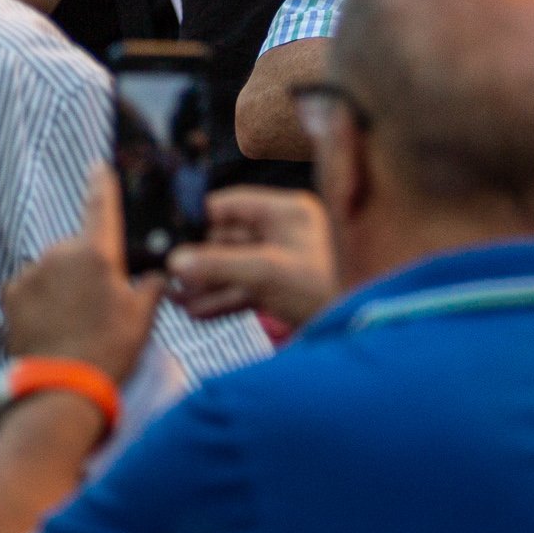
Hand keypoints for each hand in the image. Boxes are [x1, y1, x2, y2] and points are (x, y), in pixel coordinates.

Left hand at [2, 165, 164, 384]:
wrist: (60, 390)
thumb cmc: (109, 352)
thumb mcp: (142, 319)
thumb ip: (152, 287)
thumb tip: (159, 273)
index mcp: (96, 253)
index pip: (100, 206)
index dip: (101, 184)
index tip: (98, 165)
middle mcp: (59, 253)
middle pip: (78, 249)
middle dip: (87, 267)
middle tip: (99, 304)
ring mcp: (31, 272)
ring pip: (53, 269)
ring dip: (63, 284)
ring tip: (75, 323)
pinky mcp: (11, 292)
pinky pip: (31, 286)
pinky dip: (41, 299)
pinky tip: (53, 326)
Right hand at [167, 185, 336, 332]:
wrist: (365, 327)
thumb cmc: (328, 287)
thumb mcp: (267, 272)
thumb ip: (218, 266)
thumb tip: (175, 262)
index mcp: (286, 212)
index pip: (232, 205)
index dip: (200, 219)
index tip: (170, 236)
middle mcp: (285, 233)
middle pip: (230, 240)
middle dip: (198, 261)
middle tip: (168, 276)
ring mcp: (285, 263)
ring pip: (236, 268)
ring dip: (207, 285)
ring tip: (176, 300)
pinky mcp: (285, 291)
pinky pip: (247, 290)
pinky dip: (224, 300)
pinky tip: (198, 313)